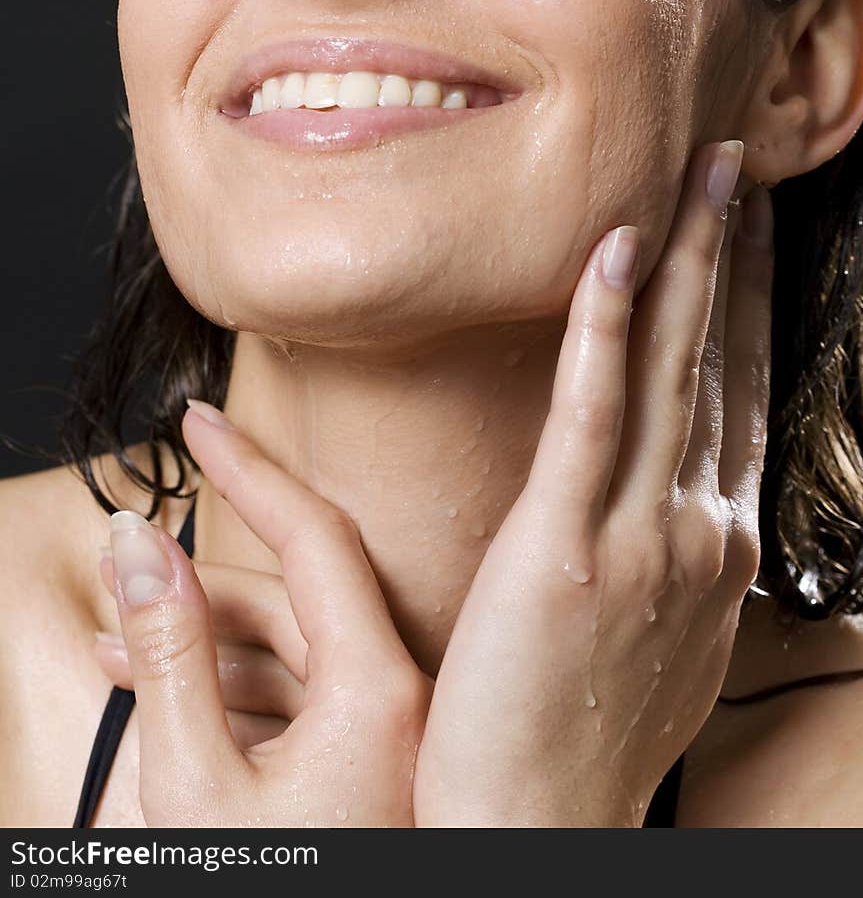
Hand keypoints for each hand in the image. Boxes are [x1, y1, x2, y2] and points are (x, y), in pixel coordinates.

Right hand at [105, 407, 430, 826]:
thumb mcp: (197, 788)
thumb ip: (171, 657)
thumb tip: (138, 545)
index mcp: (379, 692)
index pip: (312, 536)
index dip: (246, 468)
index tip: (199, 420)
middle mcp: (402, 703)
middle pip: (294, 597)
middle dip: (197, 579)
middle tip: (119, 566)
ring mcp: (392, 742)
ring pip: (294, 653)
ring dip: (205, 641)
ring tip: (115, 648)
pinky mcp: (373, 775)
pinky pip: (305, 704)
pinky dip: (236, 691)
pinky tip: (169, 699)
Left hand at [412, 140, 772, 826]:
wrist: (540, 828)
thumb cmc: (588, 735)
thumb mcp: (657, 641)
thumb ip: (674, 562)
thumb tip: (683, 513)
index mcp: (712, 546)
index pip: (731, 396)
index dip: (739, 305)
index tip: (741, 234)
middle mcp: (697, 529)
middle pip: (717, 363)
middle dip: (730, 256)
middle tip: (735, 166)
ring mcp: (642, 537)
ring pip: (673, 371)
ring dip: (689, 261)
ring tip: (702, 175)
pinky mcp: (567, 548)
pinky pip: (593, 417)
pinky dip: (608, 329)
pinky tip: (617, 256)